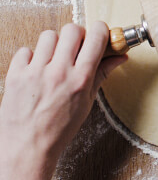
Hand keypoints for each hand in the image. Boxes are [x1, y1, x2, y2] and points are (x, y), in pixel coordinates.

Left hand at [0, 21, 125, 179]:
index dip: (100, 30)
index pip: (96, 37)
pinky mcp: (15, 75)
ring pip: (48, 36)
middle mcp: (59, 72)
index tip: (100, 35)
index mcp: (80, 79)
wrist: (27, 149)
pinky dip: (32, 57)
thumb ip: (102, 74)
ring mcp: (35, 72)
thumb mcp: (87, 102)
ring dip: (54, 44)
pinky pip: (25, 50)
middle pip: (72, 29)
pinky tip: (36, 70)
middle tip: (76, 47)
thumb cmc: (58, 130)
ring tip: (54, 60)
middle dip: (78, 35)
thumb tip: (120, 57)